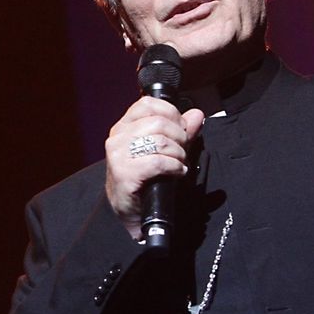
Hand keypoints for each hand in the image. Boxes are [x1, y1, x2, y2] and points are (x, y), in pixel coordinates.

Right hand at [104, 98, 204, 232]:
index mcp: (124, 126)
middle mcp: (117, 137)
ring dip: (178, 154)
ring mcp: (118, 155)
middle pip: (158, 122)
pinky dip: (174, 167)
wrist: (129, 210)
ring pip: (160, 141)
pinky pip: (158, 162)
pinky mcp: (124, 173)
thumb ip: (180, 131)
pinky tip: (177, 172)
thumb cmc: (144, 178)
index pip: (148, 104)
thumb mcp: (163, 150)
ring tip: (179, 163)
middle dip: (179, 137)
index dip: (171, 113)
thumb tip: (196, 114)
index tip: (180, 129)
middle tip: (182, 151)